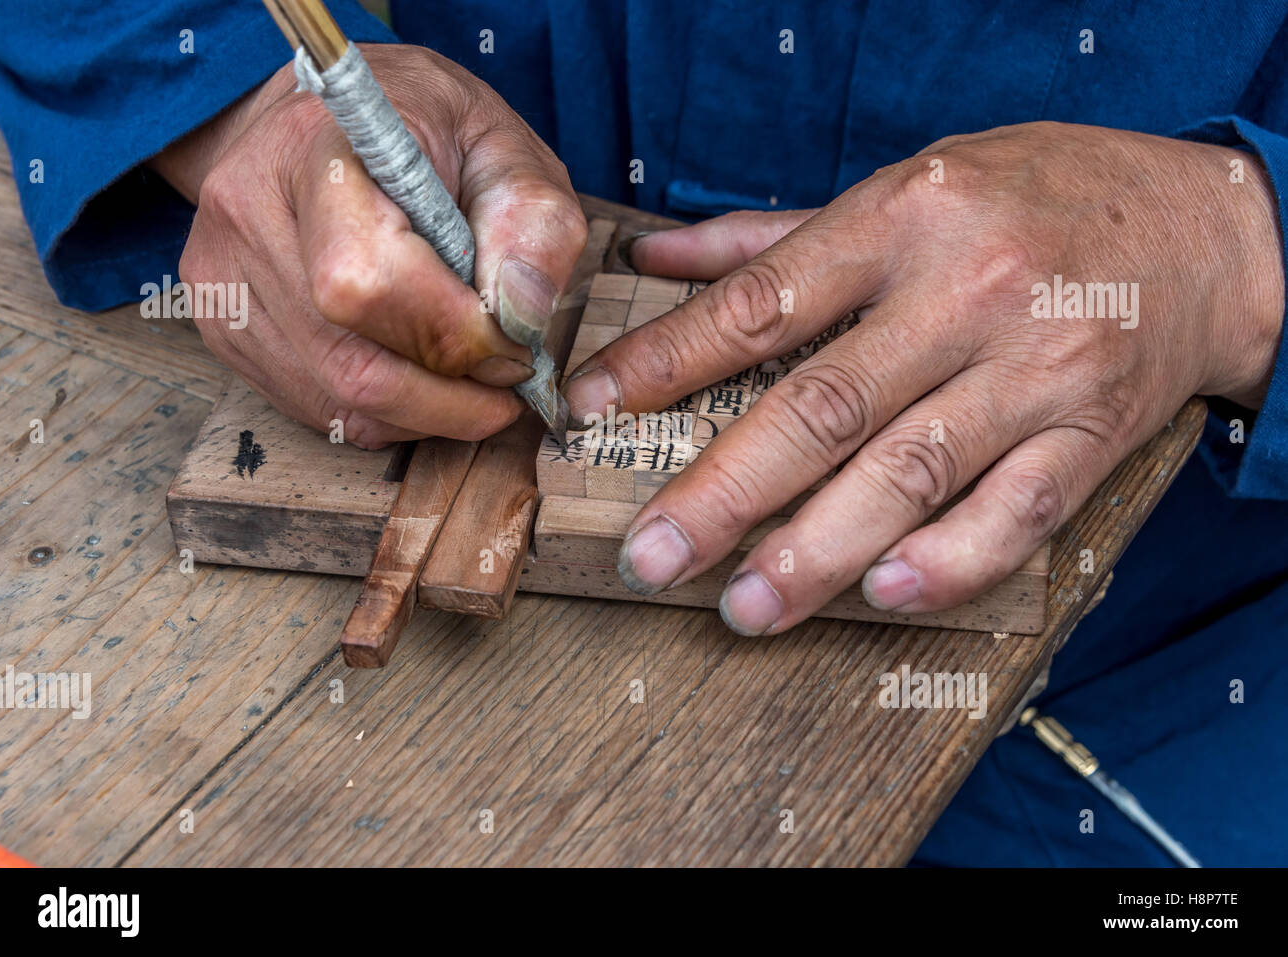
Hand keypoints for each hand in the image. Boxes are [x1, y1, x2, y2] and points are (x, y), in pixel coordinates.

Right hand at [151, 43, 586, 446]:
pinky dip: (383, 414)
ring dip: (423, 413)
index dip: (456, 337)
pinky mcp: (220, 324)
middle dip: (448, 398)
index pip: (372, 282)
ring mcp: (222, 275)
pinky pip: (314, 409)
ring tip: (467, 380)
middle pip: (352, 365)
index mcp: (324, 149)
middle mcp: (251, 212)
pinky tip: (414, 375)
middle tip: (502, 382)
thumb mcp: (506, 151)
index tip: (512, 344)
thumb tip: (522, 322)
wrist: (325, 118)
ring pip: (335, 401)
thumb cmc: (426, 133)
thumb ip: (533, 227)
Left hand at [564, 122, 1283, 633]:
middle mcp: (967, 294)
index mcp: (904, 219)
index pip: (761, 304)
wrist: (1206, 231)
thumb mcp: (908, 184)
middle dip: (725, 491)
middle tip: (650, 554)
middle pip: (825, 407)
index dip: (666, 361)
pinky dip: (949, 562)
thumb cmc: (1036, 198)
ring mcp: (1037, 369)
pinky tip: (883, 595)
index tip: (590, 408)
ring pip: (911, 473)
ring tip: (743, 607)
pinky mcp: (1094, 433)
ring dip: (818, 551)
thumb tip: (657, 254)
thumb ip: (776, 233)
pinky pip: (1017, 513)